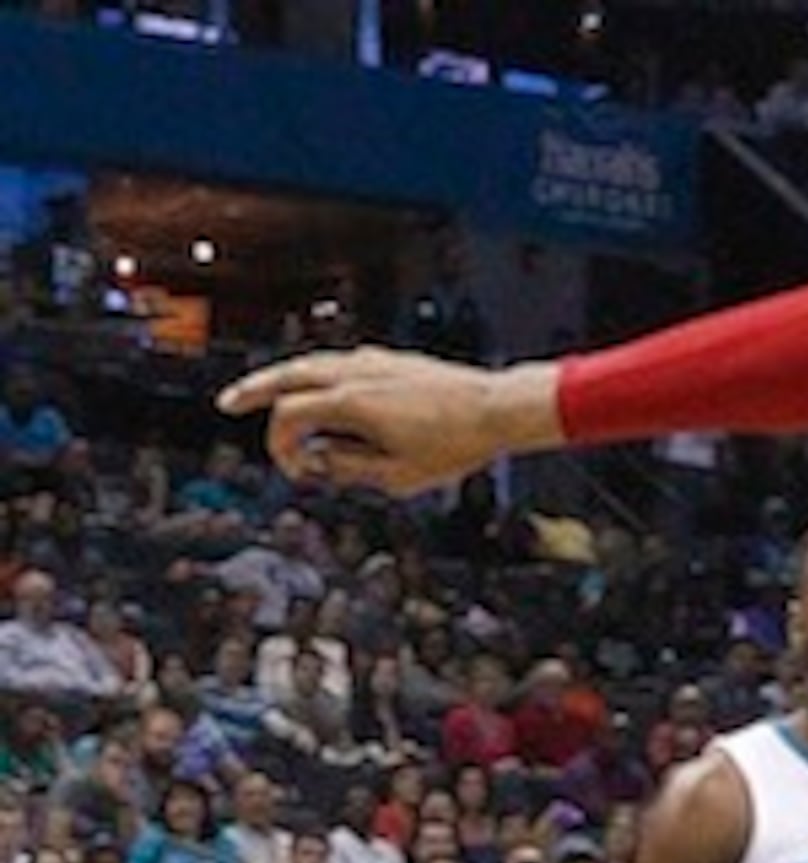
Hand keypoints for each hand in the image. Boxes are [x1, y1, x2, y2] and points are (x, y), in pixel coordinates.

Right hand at [213, 347, 545, 495]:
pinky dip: (316, 372)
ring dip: (283, 378)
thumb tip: (318, 462)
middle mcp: (356, 374)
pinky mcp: (390, 360)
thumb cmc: (457, 444)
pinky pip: (339, 361)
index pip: (289, 417)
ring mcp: (373, 362)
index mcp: (351, 403)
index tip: (297, 471)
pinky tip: (315, 385)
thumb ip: (350, 468)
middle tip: (229, 403)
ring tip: (265, 391)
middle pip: (287, 376)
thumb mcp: (400, 476)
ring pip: (312, 363)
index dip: (281, 446)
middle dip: (254, 390)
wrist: (498, 409)